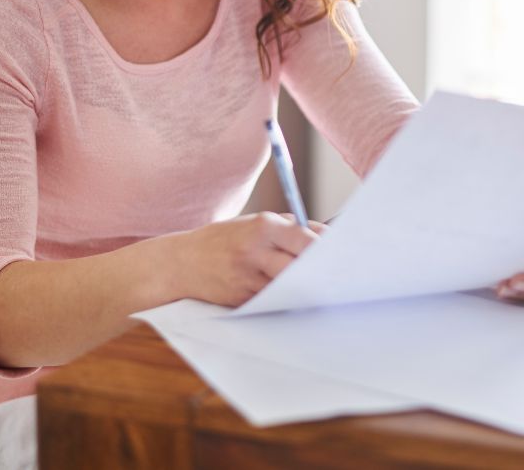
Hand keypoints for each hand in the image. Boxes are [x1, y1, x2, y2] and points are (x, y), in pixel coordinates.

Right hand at [169, 211, 325, 307]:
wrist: (181, 263)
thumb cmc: (225, 239)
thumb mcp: (253, 223)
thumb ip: (290, 227)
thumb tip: (328, 235)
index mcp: (261, 227)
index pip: (303, 239)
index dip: (325, 249)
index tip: (342, 254)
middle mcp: (255, 253)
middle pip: (299, 267)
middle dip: (319, 272)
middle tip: (338, 276)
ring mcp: (248, 280)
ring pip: (289, 288)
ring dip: (305, 288)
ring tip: (320, 286)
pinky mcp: (244, 301)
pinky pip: (273, 301)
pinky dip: (287, 299)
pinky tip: (296, 296)